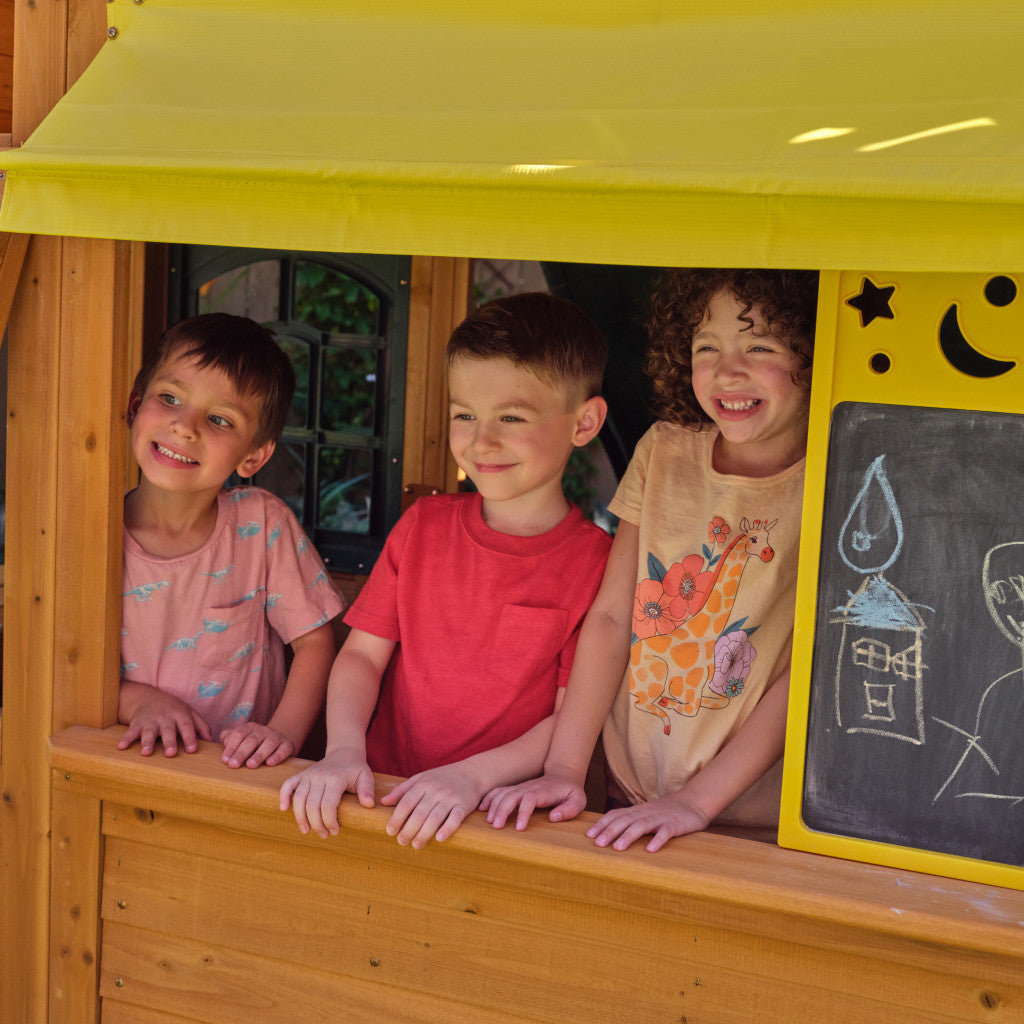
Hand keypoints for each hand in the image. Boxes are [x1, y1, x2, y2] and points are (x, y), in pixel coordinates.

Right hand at [117, 686, 212, 756]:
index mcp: (180, 715)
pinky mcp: (136, 724)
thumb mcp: (189, 713)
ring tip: (146, 753)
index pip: (187, 727)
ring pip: (149, 732)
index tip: (192, 750)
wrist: (148, 697)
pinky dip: (126, 739)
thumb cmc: (173, 709)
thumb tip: (212, 742)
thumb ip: (201, 726)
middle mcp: (165, 718)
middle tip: (171, 754)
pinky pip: (130, 732)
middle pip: (168, 731)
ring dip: (147, 743)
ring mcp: (150, 721)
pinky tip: (121, 747)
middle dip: (169, 742)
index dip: (190, 738)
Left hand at [220, 722, 294, 768]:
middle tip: (233, 765)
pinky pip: (284, 749)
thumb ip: (231, 739)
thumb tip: (225, 741)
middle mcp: (263, 731)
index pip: (239, 735)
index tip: (225, 760)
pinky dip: (277, 756)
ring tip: (250, 765)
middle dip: (241, 753)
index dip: (231, 747)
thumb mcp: (242, 739)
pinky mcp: (288, 745)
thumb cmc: (255, 744)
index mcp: (250, 728)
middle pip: (252, 740)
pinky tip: (270, 763)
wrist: (279, 741)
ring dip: (259, 754)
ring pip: (268, 744)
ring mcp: (276, 737)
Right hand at [278, 748, 375, 837]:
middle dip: (317, 824)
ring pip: (298, 799)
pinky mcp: (301, 774)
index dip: (330, 821)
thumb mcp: (366, 776)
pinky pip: (288, 784)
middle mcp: (319, 776)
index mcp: (336, 778)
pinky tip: (284, 809)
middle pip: (312, 805)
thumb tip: (368, 804)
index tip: (335, 831)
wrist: (344, 752)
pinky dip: (283, 796)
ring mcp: (308, 774)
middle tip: (324, 834)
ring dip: (300, 817)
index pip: (328, 805)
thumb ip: (367, 790)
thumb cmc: (355, 768)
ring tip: (306, 830)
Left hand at [380, 762, 486, 848]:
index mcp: (423, 783)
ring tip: (416, 845)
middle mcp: (436, 790)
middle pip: (419, 813)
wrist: (473, 772)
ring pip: (435, 818)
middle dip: (408, 830)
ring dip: (424, 834)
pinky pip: (455, 818)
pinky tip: (439, 838)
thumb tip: (383, 802)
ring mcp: (451, 797)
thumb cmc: (443, 777)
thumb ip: (402, 790)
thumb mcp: (422, 778)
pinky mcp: (464, 805)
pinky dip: (447, 828)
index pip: (406, 802)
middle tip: (401, 842)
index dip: (397, 818)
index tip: (390, 831)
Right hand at [480, 772, 587, 830]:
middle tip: (496, 827)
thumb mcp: (578, 800)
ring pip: (503, 793)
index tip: (519, 828)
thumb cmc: (570, 791)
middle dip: (502, 810)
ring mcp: (521, 787)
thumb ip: (569, 809)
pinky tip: (482, 809)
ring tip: (489, 822)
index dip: (523, 813)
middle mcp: (529, 787)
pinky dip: (489, 798)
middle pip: (511, 795)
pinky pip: (499, 790)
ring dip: (494, 806)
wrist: (563, 774)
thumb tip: (553, 817)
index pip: (530, 799)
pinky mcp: (515, 789)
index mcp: (543, 791)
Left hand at [586, 793, 709, 852]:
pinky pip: (666, 833)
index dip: (602, 824)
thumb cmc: (667, 811)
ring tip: (617, 848)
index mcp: (637, 811)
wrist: (694, 801)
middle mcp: (646, 813)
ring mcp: (660, 818)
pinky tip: (650, 850)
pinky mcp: (675, 825)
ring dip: (628, 836)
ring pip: (642, 826)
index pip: (616, 815)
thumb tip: (610, 832)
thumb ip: (632, 820)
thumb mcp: (646, 814)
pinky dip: (658, 840)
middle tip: (597, 844)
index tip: (588, 836)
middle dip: (610, 831)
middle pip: (625, 820)